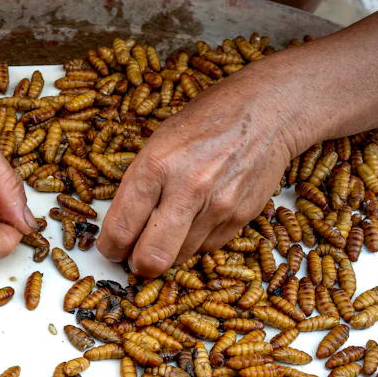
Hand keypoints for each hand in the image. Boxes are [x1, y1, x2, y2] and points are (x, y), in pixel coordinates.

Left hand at [97, 72, 299, 276]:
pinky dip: (196, 241)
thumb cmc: (206, 122)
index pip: (121, 228)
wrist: (266, 112)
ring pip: (180, 258)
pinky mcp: (240, 217)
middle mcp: (187, 188)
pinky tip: (198, 217)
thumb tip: (122, 228)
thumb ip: (139, 186)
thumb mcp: (159, 142)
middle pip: (152, 257)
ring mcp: (218, 206)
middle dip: (139, 264)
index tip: (111, 249)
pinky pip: (207, 248)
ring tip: (170, 228)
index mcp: (156, 164)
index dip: (111, 248)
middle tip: (135, 257)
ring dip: (169, 251)